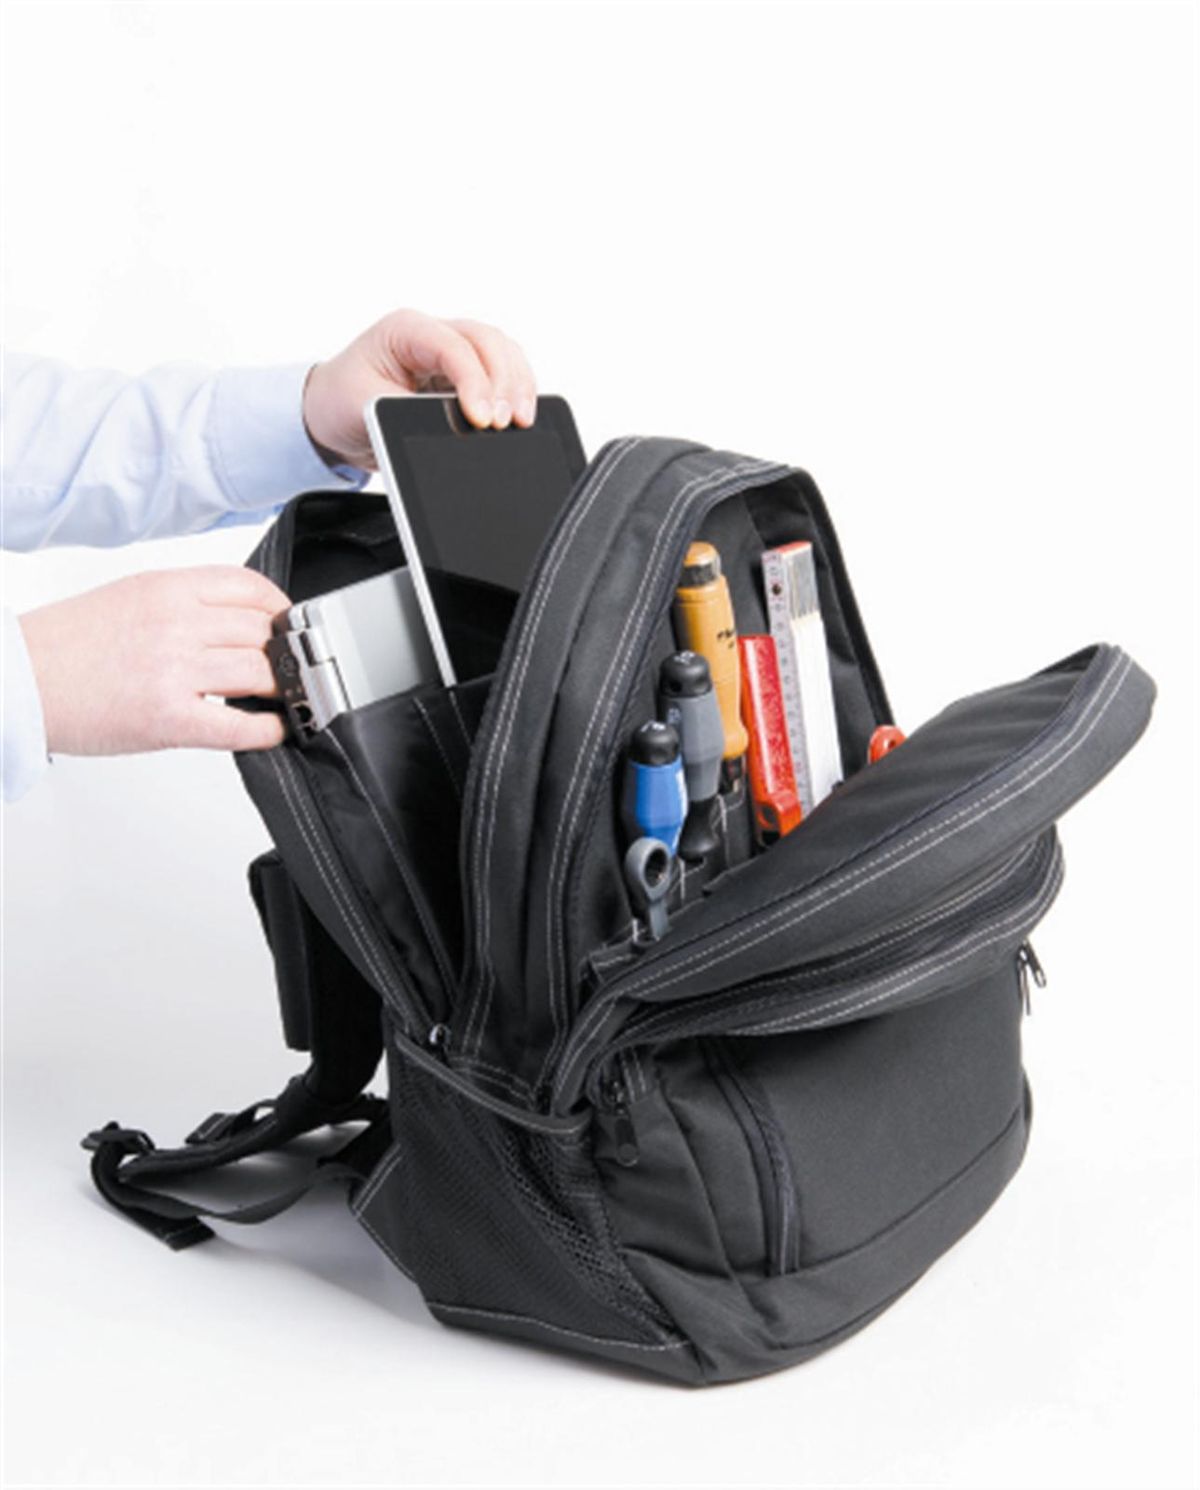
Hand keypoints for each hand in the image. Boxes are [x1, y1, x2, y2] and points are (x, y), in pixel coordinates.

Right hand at [19, 566, 289, 756]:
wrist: (21, 681)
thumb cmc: (69, 645)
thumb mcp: (131, 597)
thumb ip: (186, 603)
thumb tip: (240, 621)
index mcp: (166, 588)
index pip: (250, 587)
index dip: (279, 609)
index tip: (286, 625)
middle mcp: (175, 624)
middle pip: (263, 632)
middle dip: (283, 653)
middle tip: (287, 669)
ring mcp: (174, 671)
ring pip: (261, 672)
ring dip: (281, 689)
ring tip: (280, 698)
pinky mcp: (170, 719)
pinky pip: (240, 726)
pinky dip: (268, 730)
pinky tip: (272, 729)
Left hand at [302, 308, 537, 467]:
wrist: (331, 416)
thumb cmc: (341, 403)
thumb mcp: (367, 409)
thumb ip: (411, 412)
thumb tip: (455, 424)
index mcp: (403, 330)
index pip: (452, 346)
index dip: (475, 382)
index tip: (482, 420)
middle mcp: (431, 334)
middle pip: (487, 340)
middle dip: (504, 381)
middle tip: (506, 422)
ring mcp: (451, 353)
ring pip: (501, 351)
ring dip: (517, 384)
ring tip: (522, 420)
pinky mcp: (462, 377)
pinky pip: (501, 373)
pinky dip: (515, 391)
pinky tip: (521, 415)